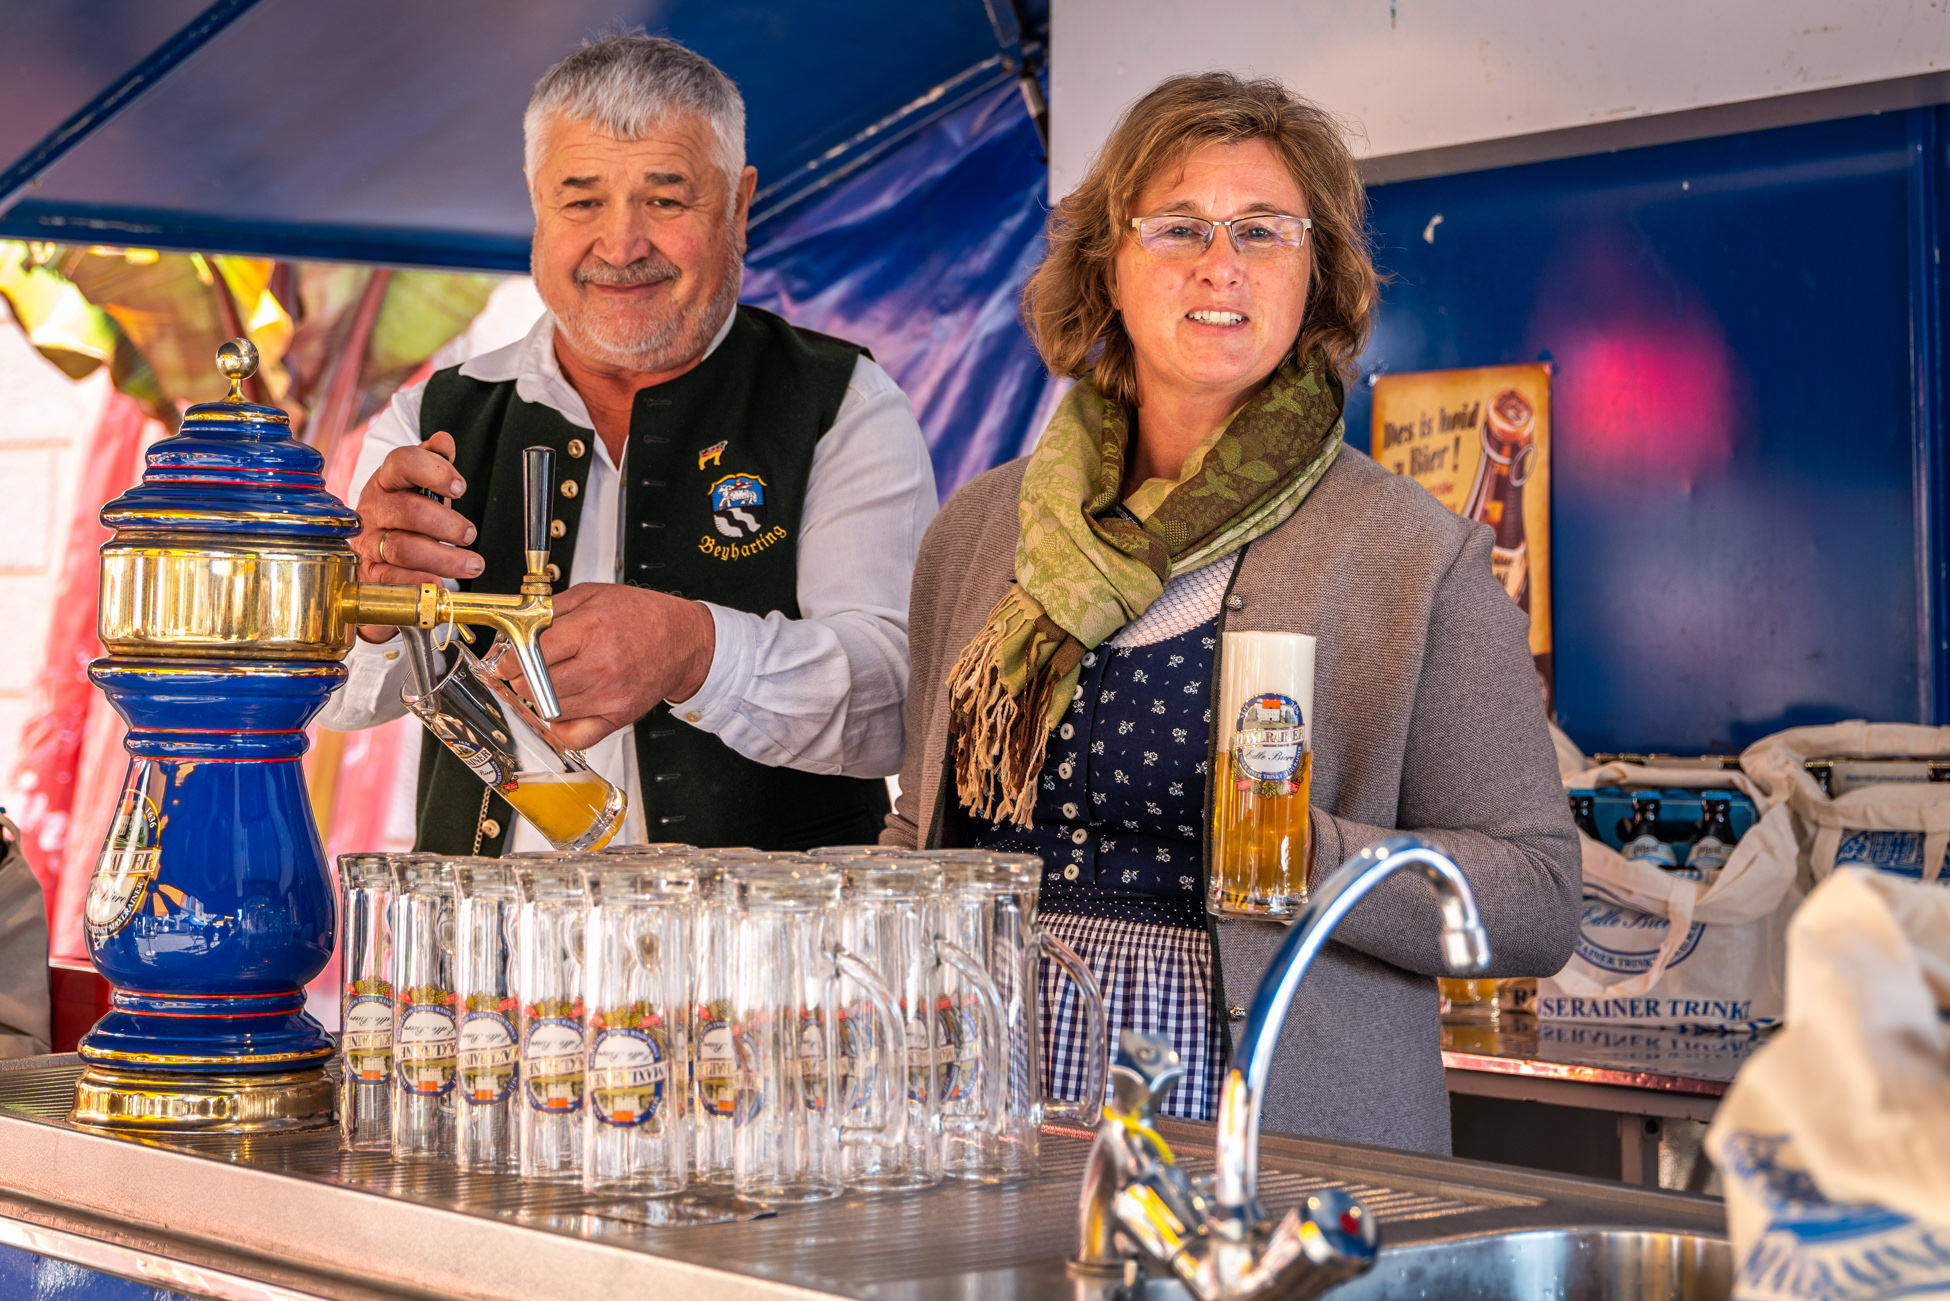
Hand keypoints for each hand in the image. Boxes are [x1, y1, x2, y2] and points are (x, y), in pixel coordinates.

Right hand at [349, 431, 481, 641]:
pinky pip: (390, 578)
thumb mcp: (419, 486)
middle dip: (446, 524)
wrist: (373, 547)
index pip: (402, 462)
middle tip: (471, 534)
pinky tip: (438, 585)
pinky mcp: (368, 572)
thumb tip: (444, 440)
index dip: (433, 471)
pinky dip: (416, 582)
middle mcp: (373, 507)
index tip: (460, 488)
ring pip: (402, 548)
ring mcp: (367, 540)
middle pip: (408, 511)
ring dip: (443, 558)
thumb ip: (433, 463)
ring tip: (472, 564)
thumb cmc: (406, 512)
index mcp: (387, 479)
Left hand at [496, 583, 715, 749]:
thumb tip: (519, 621)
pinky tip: (561, 711)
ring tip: (544, 685)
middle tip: (521, 671)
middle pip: (535, 684)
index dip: (509, 658)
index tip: (504, 660)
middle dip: (519, 678)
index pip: (533, 652)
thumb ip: (554, 607)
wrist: (686, 640)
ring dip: (538, 699)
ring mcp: (610, 694)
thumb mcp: (595, 594)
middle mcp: (600, 665)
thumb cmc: (644, 615)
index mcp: (592, 629)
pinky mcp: (618, 715)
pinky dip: (560, 728)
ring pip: (550, 709)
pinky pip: (575, 736)